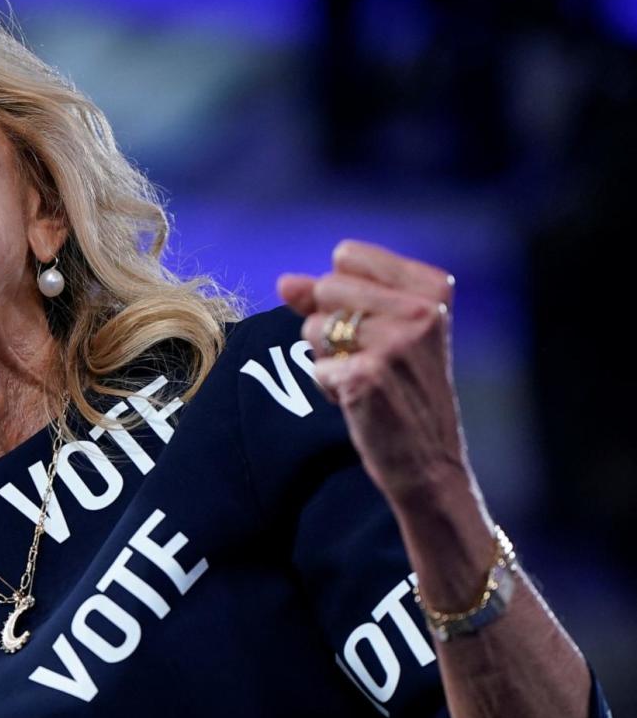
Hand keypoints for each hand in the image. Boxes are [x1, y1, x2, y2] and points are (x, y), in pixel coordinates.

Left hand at [276, 240, 468, 504]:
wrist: (428, 462)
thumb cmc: (402, 390)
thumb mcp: (379, 331)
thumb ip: (328, 298)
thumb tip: (285, 281)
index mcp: (432, 288)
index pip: (346, 255)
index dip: (341, 293)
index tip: (372, 325)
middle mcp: (422, 310)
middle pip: (326, 288)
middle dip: (331, 326)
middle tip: (368, 359)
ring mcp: (396, 344)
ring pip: (314, 327)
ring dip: (327, 357)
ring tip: (364, 378)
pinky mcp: (368, 377)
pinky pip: (316, 367)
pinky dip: (328, 387)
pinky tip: (360, 401)